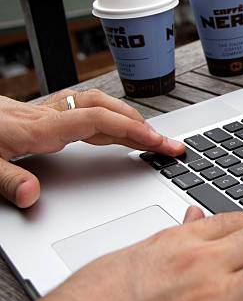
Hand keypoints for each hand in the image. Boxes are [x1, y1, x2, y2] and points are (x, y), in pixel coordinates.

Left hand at [0, 89, 184, 207]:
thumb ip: (6, 179)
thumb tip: (33, 195)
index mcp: (37, 127)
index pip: (97, 121)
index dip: (132, 130)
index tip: (159, 143)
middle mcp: (47, 115)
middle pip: (106, 110)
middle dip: (143, 126)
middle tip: (169, 145)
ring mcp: (45, 113)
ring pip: (98, 106)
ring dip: (128, 119)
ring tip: (150, 136)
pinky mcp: (40, 115)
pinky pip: (85, 110)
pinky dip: (109, 118)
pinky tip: (114, 129)